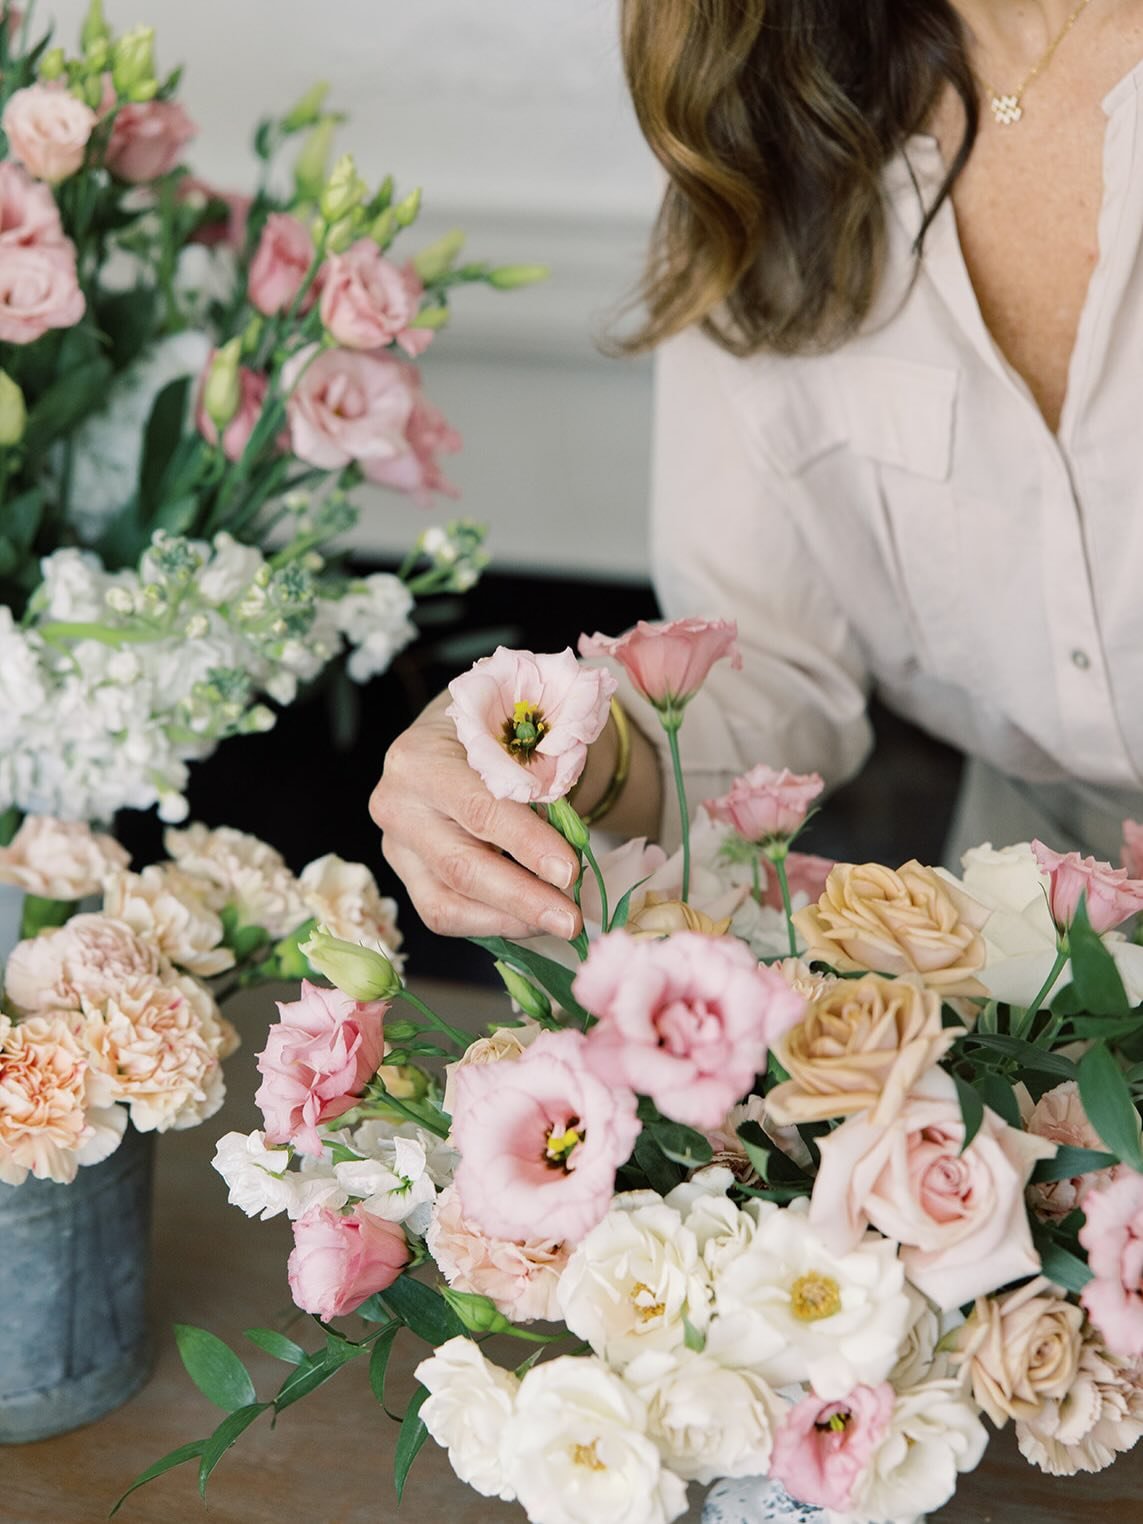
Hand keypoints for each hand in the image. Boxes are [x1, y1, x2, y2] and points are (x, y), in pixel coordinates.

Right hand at [370, 692, 582, 940]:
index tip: (570, 871)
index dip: (527, 844)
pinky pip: (444, 913)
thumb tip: (573, 846)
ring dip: (510, 920)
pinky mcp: (407, 875)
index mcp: (420, 759)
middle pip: (460, 867)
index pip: (479, 809)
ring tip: (556, 922)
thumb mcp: (518, 738)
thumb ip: (541, 783)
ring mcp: (396, 846)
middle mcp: (397, 805)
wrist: (456, 735)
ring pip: (447, 903)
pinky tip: (530, 919)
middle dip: (522, 898)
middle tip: (571, 919)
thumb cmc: (493, 733)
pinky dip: (492, 923)